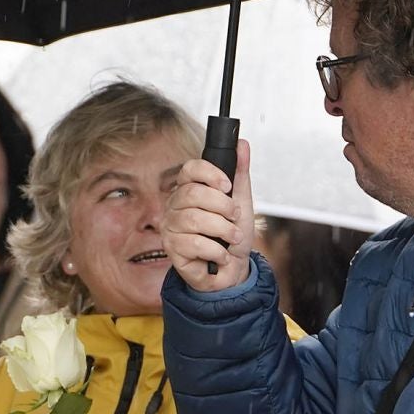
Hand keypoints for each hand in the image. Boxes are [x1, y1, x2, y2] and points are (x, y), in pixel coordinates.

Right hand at [162, 140, 256, 291]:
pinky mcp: (172, 249)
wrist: (233, 270)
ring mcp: (171, 227)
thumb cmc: (232, 236)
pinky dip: (216, 250)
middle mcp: (175, 206)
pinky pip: (194, 243)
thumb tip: (243, 144)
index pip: (189, 169)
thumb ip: (240, 173)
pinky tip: (221, 254)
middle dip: (222, 206)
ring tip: (232, 237)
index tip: (227, 186)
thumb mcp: (241, 201)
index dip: (209, 174)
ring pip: (193, 219)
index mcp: (189, 189)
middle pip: (193, 193)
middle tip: (234, 216)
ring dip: (222, 229)